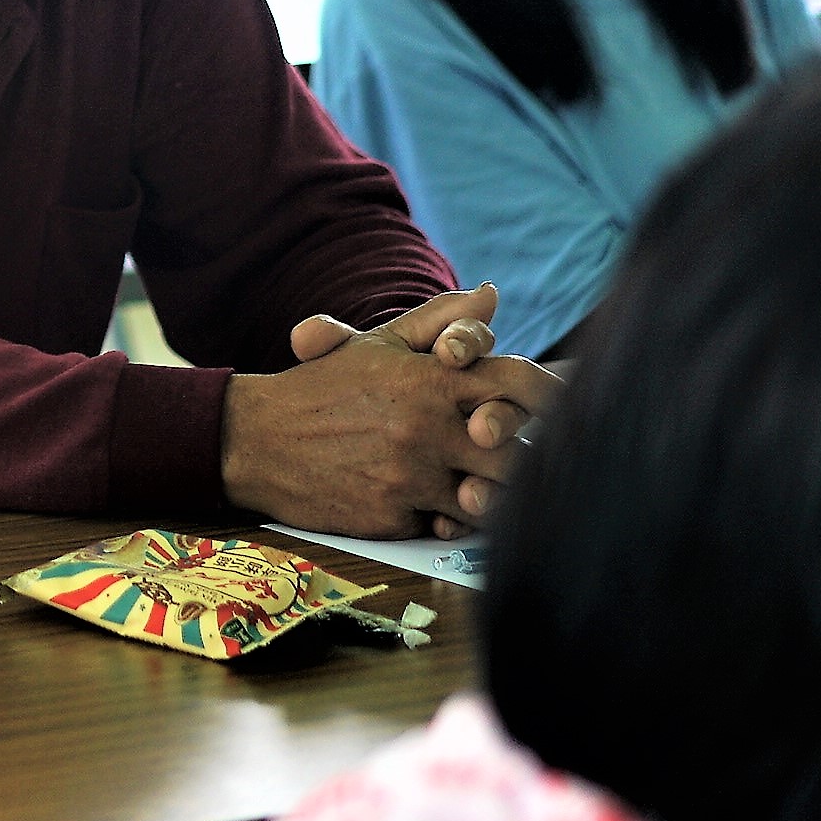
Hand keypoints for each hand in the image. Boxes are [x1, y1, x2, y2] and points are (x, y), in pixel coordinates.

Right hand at [227, 285, 555, 536]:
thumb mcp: (377, 345)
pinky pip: (449, 527)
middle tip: (519, 457)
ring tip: (483, 485)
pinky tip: (438, 508)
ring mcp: (409, 473)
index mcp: (427, 378)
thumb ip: (439, 320)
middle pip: (516, 450)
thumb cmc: (322, 389)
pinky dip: (451, 520)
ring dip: (491, 493)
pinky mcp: (393, 515)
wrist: (254, 439)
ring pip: (489, 496)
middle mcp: (424, 425)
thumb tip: (492, 294)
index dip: (552, 393)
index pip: (516, 381)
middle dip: (522, 456)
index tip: (567, 404)